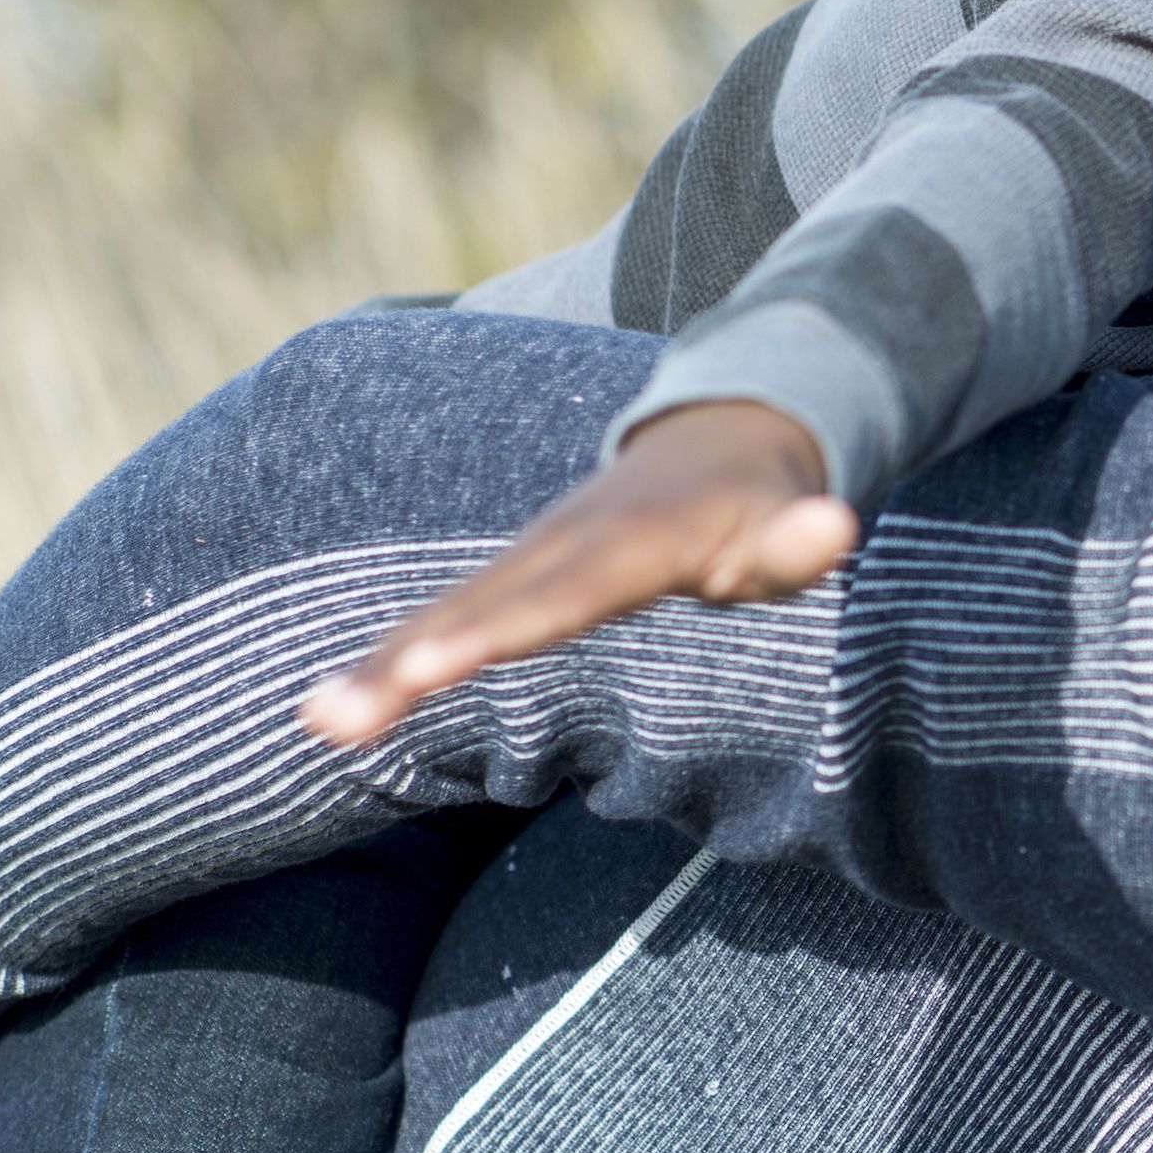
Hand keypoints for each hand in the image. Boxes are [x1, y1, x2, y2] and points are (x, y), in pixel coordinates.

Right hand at [300, 400, 859, 748]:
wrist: (723, 432)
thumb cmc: (763, 500)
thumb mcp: (794, 519)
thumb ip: (803, 537)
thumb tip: (837, 525)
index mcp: (629, 540)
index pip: (560, 597)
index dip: (497, 631)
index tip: (428, 670)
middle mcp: (562, 542)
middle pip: (477, 608)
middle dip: (405, 661)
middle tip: (332, 718)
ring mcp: (529, 553)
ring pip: (445, 613)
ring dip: (378, 666)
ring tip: (315, 721)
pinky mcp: (513, 571)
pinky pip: (445, 616)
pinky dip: (390, 655)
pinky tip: (330, 707)